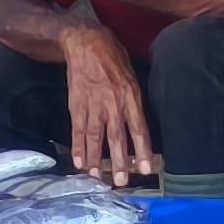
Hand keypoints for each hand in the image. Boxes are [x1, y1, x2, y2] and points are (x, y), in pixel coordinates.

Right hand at [61, 28, 159, 185]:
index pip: (139, 128)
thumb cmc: (112, 56)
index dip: (143, 150)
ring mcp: (93, 104)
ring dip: (96, 159)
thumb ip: (134, 99)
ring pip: (96, 137)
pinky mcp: (76, 104)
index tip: (147, 169)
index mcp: (131, 95)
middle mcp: (113, 103)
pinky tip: (78, 161)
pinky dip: (77, 146)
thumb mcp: (131, 74)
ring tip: (97, 177)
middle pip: (117, 137)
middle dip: (119, 161)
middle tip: (121, 182)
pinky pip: (77, 129)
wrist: (85, 41)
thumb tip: (137, 123)